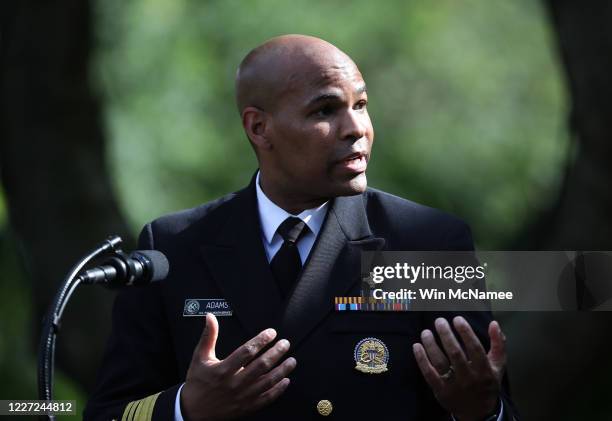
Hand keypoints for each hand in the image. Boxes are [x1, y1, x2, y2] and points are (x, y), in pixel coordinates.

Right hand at [181, 313, 296, 420]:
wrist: (193, 411)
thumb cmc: (197, 382)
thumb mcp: (199, 357)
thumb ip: (208, 336)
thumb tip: (210, 316)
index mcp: (222, 370)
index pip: (246, 352)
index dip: (261, 340)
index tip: (271, 333)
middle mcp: (234, 384)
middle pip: (260, 366)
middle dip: (276, 353)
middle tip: (285, 343)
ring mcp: (241, 397)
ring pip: (267, 382)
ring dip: (282, 370)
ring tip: (291, 360)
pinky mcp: (246, 407)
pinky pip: (266, 399)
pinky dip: (278, 390)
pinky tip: (286, 380)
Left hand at [412, 316, 505, 420]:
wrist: (478, 413)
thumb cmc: (487, 382)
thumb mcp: (498, 366)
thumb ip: (498, 344)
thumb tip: (494, 323)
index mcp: (484, 370)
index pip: (475, 349)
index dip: (466, 332)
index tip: (457, 319)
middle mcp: (469, 378)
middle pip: (455, 354)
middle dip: (446, 335)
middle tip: (439, 321)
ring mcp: (453, 385)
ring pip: (440, 363)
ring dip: (431, 345)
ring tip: (426, 332)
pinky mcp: (440, 391)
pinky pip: (429, 374)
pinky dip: (421, 360)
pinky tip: (417, 346)